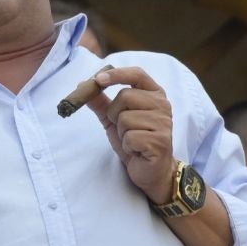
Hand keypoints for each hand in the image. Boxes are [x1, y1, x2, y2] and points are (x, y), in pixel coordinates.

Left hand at [84, 66, 175, 203]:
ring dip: (121, 132)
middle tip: (123, 128)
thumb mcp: (114, 119)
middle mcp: (163, 105)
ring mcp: (164, 123)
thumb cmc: (134, 142)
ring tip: (132, 140)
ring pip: (125, 118)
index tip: (98, 80)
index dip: (117, 74)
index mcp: (154, 94)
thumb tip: (82, 85)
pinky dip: (127, 145)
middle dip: (115, 114)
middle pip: (125, 96)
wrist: (150, 171)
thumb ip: (101, 102)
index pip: (137, 74)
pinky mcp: (160, 141)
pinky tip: (136, 150)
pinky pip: (130, 137)